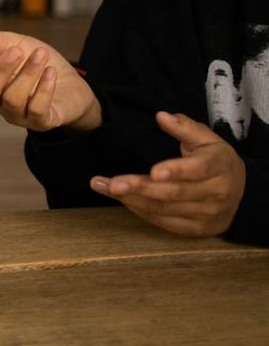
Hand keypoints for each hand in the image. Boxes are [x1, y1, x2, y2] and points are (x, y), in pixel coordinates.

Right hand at [0, 24, 100, 131]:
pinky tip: (51, 73)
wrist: (73, 80)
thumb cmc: (37, 61)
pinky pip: (37, 110)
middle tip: (17, 51)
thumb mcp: (15, 44)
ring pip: (12, 99)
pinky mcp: (41, 122)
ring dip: (27, 74)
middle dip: (1, 70)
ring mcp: (18, 114)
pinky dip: (44, 89)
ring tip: (41, 55)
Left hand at [91, 111, 246, 236]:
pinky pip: (164, 222)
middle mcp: (215, 194)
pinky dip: (140, 211)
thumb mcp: (207, 139)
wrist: (241, 194)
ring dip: (132, 200)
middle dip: (141, 188)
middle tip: (112, 183)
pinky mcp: (195, 228)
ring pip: (165, 210)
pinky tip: (121, 199)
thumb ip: (184, 127)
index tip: (153, 171)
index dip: (176, 171)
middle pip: (175, 193)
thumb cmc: (216, 161)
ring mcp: (206, 214)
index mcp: (219, 167)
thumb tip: (162, 116)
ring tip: (103, 187)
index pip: (198, 170)